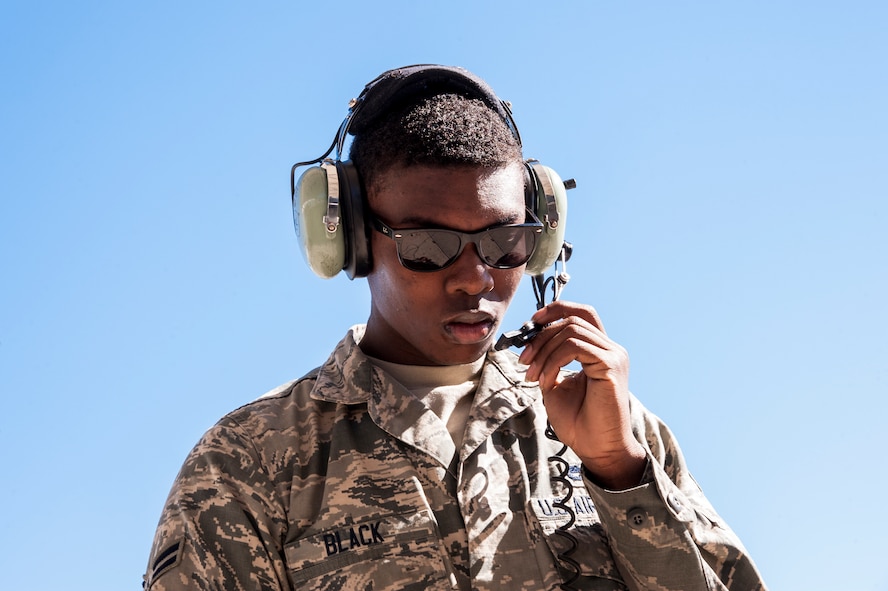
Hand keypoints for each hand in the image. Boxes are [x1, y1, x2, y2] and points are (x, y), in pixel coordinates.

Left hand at [519, 301, 646, 489]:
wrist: (597, 449)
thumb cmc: (578, 422)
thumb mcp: (555, 384)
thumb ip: (548, 360)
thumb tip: (530, 341)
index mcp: (599, 351)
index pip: (582, 313)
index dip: (556, 310)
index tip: (531, 323)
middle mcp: (610, 349)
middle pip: (572, 320)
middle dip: (540, 337)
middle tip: (523, 361)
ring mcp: (613, 355)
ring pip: (571, 331)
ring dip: (544, 352)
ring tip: (532, 376)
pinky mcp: (612, 365)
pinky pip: (574, 347)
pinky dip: (553, 361)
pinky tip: (546, 382)